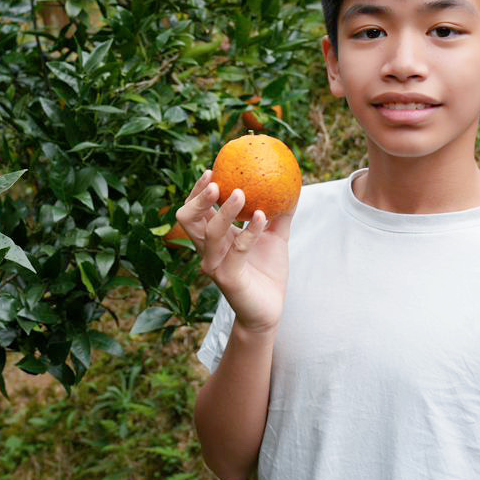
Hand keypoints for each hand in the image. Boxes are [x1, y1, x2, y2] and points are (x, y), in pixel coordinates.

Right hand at [175, 169, 292, 333]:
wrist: (269, 309)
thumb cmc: (267, 271)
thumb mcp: (275, 236)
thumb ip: (280, 212)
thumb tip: (291, 184)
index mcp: (213, 237)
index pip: (194, 209)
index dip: (197, 190)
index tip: (212, 170)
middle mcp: (208, 249)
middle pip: (188, 218)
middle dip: (198, 198)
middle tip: (217, 182)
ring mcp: (215, 264)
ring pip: (209, 232)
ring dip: (225, 210)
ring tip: (241, 193)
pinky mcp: (228, 278)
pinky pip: (237, 249)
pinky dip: (250, 230)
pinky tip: (263, 217)